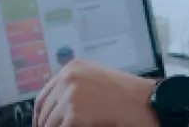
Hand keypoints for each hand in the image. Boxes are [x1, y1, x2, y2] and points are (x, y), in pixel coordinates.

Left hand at [34, 60, 157, 126]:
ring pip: (50, 121)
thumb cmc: (129, 95)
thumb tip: (60, 105)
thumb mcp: (98, 80)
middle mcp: (68, 77)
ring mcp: (70, 95)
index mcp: (72, 68)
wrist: (148, 102)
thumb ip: (78, 87)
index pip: (45, 94)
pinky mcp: (75, 113)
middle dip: (44, 123)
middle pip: (44, 107)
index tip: (40, 123)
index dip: (40, 113)